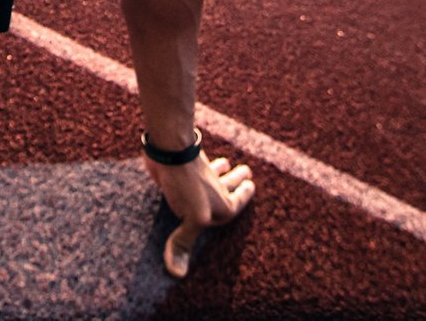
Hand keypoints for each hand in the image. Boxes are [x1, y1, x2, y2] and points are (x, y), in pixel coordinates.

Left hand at [144, 150, 255, 277]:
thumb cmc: (188, 186)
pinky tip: (199, 159)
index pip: (235, 205)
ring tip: (229, 164)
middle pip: (228, 185)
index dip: (243, 196)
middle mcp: (214, 190)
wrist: (173, 151)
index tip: (252, 187)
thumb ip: (185, 243)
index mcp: (223, 205)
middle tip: (247, 174)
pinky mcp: (183, 167)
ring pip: (214, 173)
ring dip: (222, 171)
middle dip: (236, 181)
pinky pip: (195, 166)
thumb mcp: (192, 218)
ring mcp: (199, 176)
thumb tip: (177, 274)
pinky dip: (200, 162)